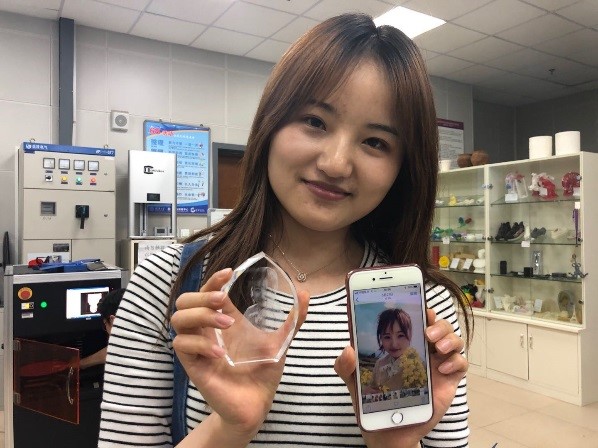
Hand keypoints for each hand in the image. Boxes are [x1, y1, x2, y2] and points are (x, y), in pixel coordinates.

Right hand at [171, 268, 309, 434]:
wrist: (257, 404)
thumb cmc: (263, 371)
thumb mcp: (281, 341)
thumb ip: (293, 319)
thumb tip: (305, 293)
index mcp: (223, 318)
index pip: (207, 291)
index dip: (213, 279)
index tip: (230, 272)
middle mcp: (207, 329)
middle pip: (185, 301)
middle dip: (201, 295)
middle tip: (222, 300)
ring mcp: (198, 346)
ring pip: (179, 319)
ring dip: (200, 315)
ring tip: (226, 324)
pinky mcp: (193, 365)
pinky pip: (182, 346)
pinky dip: (200, 344)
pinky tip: (220, 352)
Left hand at [334, 309, 467, 447]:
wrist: (386, 431)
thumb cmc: (373, 400)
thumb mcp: (354, 381)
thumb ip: (346, 365)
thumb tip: (349, 350)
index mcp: (404, 344)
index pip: (416, 319)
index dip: (421, 308)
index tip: (420, 305)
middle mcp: (423, 350)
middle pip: (440, 326)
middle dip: (438, 323)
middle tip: (427, 332)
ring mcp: (437, 365)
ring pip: (454, 341)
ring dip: (450, 338)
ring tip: (437, 348)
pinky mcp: (447, 382)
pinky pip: (461, 365)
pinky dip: (456, 362)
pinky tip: (442, 369)